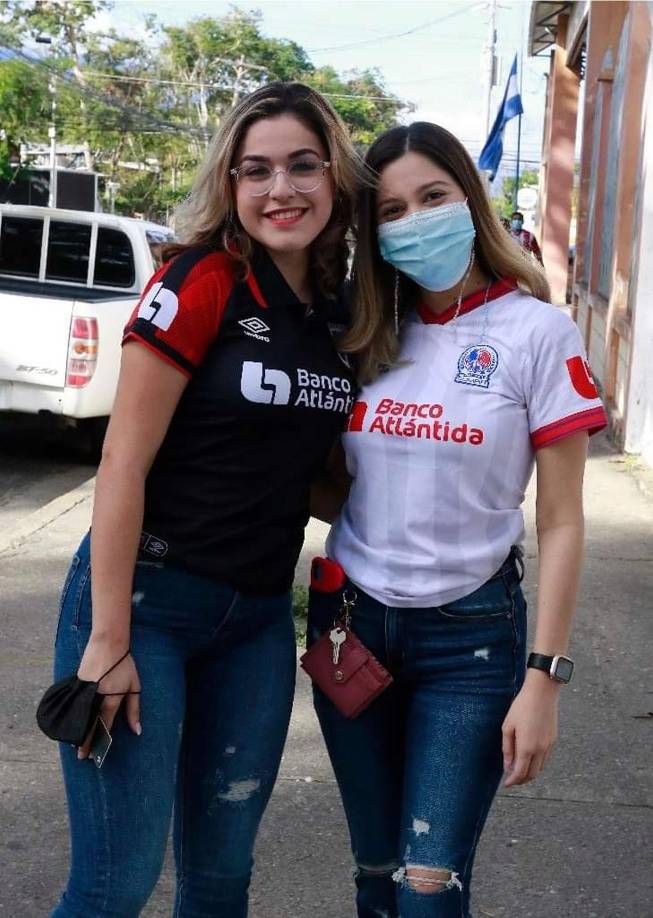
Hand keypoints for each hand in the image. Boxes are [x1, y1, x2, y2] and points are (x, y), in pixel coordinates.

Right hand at [76, 636, 141, 759]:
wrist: (108, 643)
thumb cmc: (125, 664)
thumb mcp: (134, 685)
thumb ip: (134, 709)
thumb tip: (138, 730)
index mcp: (111, 697)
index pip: (104, 724)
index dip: (101, 740)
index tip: (96, 754)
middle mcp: (96, 696)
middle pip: (90, 723)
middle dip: (86, 741)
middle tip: (82, 756)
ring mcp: (84, 690)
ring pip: (80, 716)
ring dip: (78, 731)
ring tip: (75, 746)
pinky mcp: (77, 684)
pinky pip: (75, 705)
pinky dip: (74, 717)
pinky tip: (73, 725)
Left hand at [501, 671, 558, 786]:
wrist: (542, 694)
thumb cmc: (521, 708)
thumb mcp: (508, 726)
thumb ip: (507, 748)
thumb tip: (507, 766)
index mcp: (527, 747)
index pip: (520, 773)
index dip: (513, 781)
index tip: (506, 785)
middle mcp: (540, 750)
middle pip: (532, 775)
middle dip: (522, 780)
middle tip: (512, 779)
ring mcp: (549, 746)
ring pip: (540, 768)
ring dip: (530, 772)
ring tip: (519, 769)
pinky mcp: (554, 740)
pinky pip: (545, 759)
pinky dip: (537, 764)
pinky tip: (529, 758)